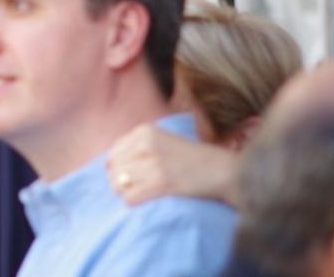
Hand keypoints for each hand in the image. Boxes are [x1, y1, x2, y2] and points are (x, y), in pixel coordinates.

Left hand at [107, 124, 239, 206]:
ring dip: (125, 193)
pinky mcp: (161, 182)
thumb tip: (108, 165)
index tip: (129, 176)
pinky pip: (130, 196)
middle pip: (114, 169)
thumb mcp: (164, 141)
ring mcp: (153, 163)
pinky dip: (132, 201)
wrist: (226, 171)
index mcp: (144, 131)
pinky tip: (143, 200)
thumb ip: (138, 148)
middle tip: (135, 188)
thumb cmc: (195, 159)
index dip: (117, 168)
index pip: (114, 153)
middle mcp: (146, 144)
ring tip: (140, 194)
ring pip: (118, 183)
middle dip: (119, 182)